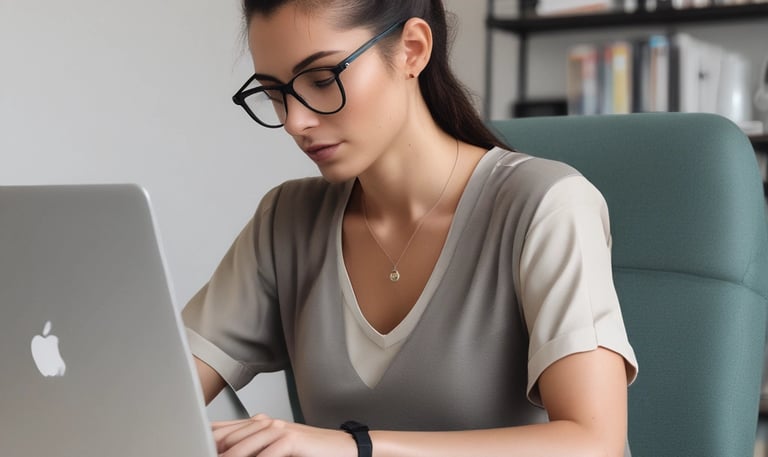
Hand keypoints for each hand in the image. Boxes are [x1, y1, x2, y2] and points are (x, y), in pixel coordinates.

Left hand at [212, 414, 357, 456]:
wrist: (343, 449)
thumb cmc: (310, 453)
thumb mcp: (275, 450)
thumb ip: (250, 447)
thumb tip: (224, 452)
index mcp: (258, 422)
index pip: (220, 429)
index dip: (204, 440)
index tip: (193, 448)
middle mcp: (265, 422)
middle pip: (226, 438)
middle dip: (214, 452)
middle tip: (199, 455)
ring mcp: (278, 429)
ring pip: (241, 447)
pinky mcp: (291, 439)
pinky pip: (266, 454)